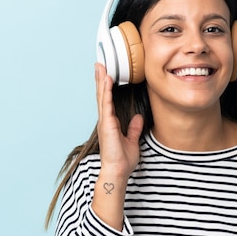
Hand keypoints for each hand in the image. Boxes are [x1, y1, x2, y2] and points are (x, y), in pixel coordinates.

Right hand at [95, 63, 143, 177]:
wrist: (117, 172)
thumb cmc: (122, 160)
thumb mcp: (131, 141)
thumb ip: (133, 129)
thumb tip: (137, 118)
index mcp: (110, 123)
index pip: (107, 101)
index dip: (106, 87)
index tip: (105, 74)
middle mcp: (105, 120)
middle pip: (102, 95)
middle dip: (100, 79)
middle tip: (99, 64)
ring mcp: (105, 122)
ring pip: (102, 97)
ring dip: (101, 81)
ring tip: (100, 67)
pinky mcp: (107, 124)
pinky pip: (107, 104)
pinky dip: (106, 92)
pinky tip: (107, 80)